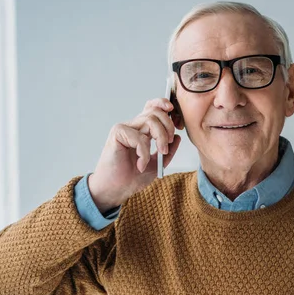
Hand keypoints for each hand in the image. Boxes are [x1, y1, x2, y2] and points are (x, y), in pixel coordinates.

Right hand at [88, 98, 181, 212]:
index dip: (163, 105)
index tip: (174, 114)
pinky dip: (144, 153)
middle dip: (168, 126)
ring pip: (150, 121)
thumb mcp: (157, 164)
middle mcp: (132, 127)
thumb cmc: (132, 178)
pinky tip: (141, 165)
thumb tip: (177, 138)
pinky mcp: (117, 134)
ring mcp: (124, 129)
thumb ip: (167, 151)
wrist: (115, 190)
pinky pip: (139, 137)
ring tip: (160, 154)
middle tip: (168, 145)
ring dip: (160, 138)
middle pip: (155, 112)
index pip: (152, 108)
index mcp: (141, 130)